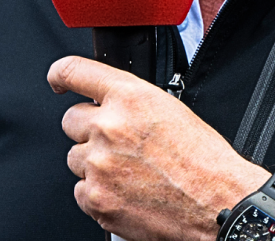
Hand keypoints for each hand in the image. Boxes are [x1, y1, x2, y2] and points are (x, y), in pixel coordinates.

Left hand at [48, 55, 269, 240]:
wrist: (217, 203)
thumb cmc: (203, 160)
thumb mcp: (170, 109)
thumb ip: (132, 102)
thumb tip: (108, 102)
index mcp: (130, 97)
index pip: (74, 72)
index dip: (60, 74)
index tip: (57, 79)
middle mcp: (109, 127)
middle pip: (70, 120)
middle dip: (89, 129)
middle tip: (117, 143)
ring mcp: (99, 165)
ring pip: (75, 158)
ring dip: (94, 163)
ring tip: (130, 171)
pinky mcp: (96, 199)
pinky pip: (80, 190)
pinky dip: (98, 192)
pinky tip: (126, 191)